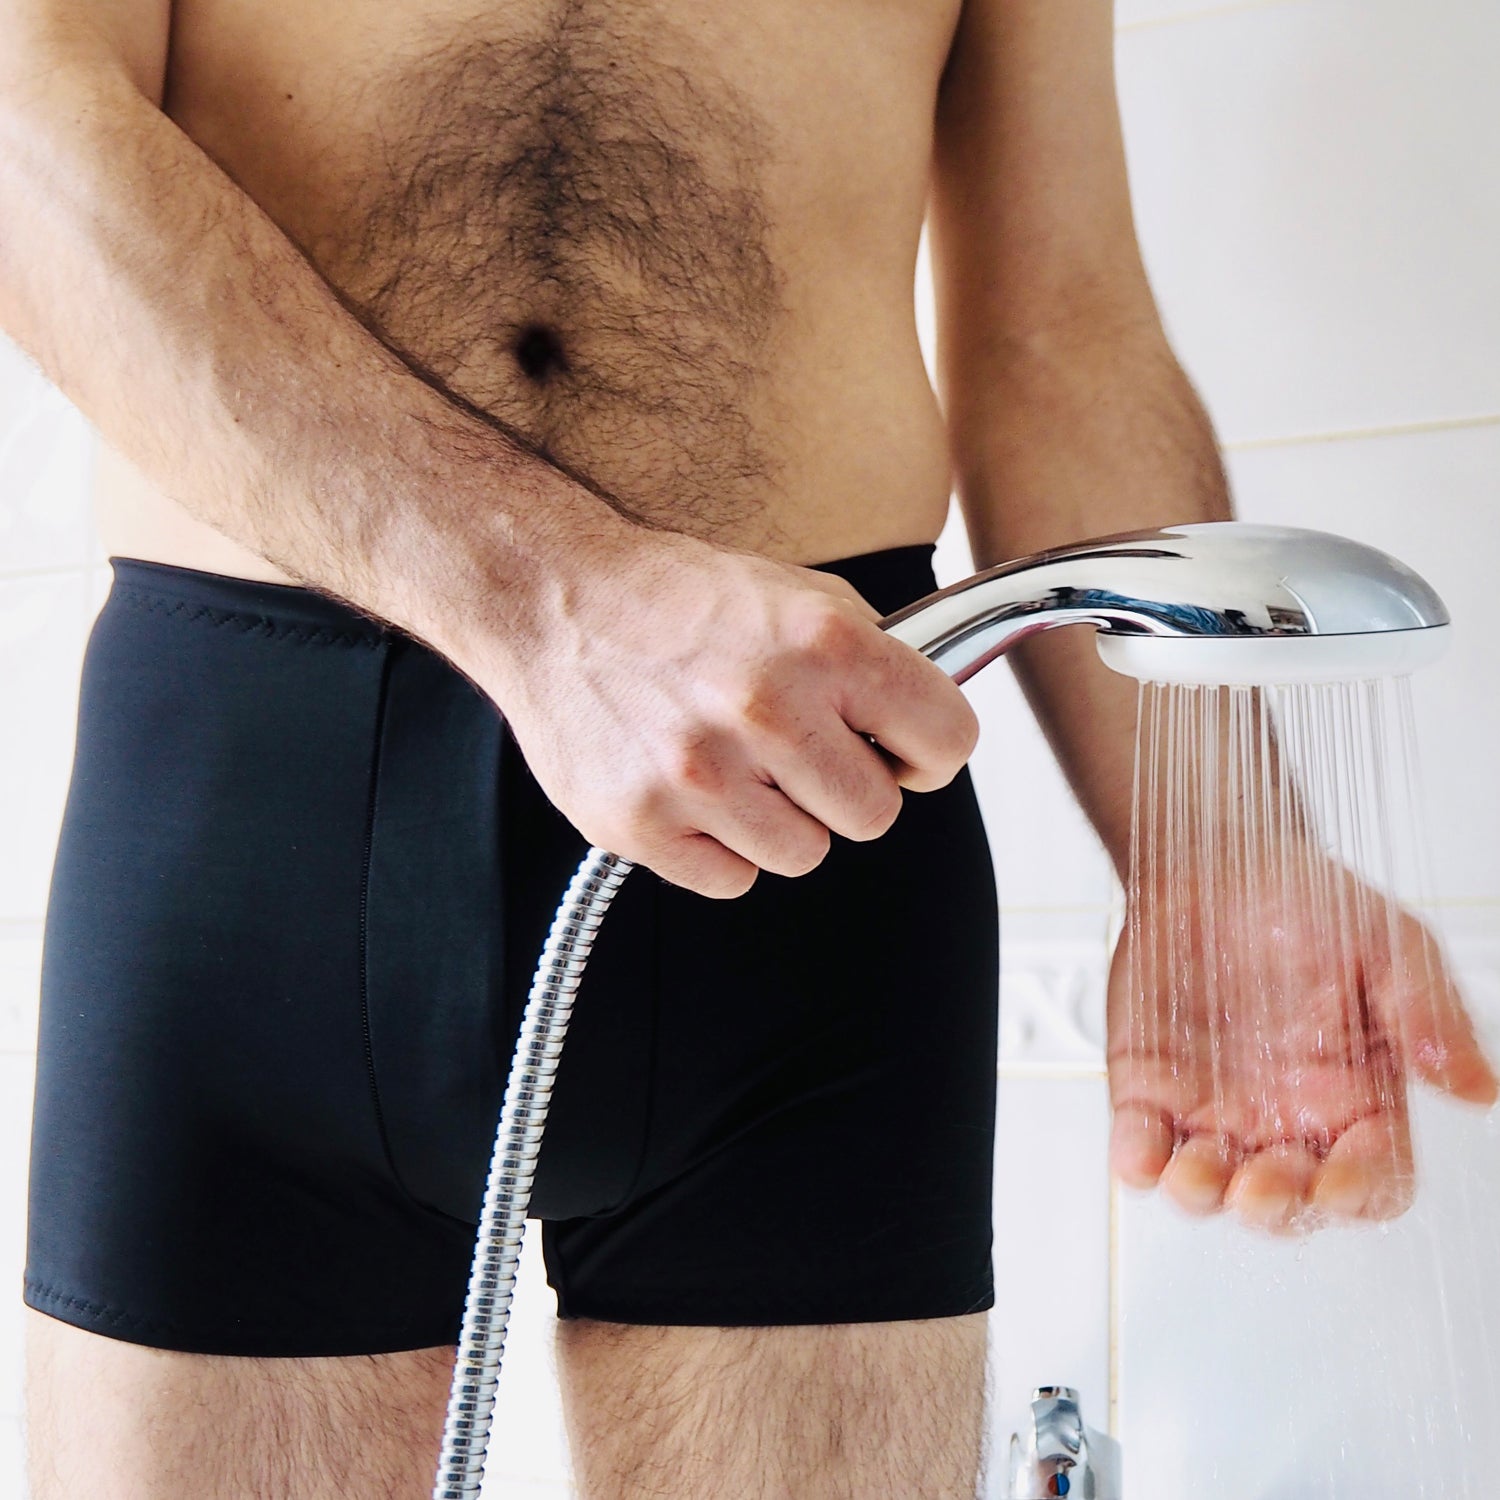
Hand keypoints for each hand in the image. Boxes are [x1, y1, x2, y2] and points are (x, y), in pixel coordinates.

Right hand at [472, 526, 978, 897]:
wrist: (556, 600)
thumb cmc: (679, 598)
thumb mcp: (800, 594)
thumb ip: (872, 660)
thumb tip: (925, 728)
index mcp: (824, 644)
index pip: (947, 740)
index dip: (928, 751)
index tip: (901, 751)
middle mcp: (767, 710)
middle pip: (875, 815)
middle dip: (849, 789)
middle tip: (805, 756)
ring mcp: (701, 775)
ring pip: (803, 854)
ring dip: (780, 819)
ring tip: (736, 763)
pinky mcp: (642, 824)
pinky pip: (731, 879)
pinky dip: (719, 846)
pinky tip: (693, 791)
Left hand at [1107, 847, 1496, 1231]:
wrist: (1214, 862)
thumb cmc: (1306, 902)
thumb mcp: (1388, 945)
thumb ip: (1427, 1015)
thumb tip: (1475, 1087)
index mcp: (1357, 1098)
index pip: (1373, 1177)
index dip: (1360, 1192)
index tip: (1339, 1183)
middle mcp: (1287, 1118)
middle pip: (1290, 1200)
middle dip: (1275, 1206)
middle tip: (1261, 1185)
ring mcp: (1215, 1111)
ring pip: (1210, 1187)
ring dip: (1202, 1194)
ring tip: (1195, 1174)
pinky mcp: (1150, 1091)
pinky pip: (1141, 1146)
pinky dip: (1136, 1161)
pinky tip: (1137, 1154)